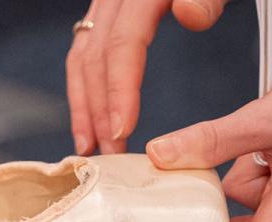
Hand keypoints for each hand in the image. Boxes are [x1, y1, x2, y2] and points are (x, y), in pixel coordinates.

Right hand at [67, 0, 224, 154]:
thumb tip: (189, 17)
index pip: (121, 45)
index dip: (119, 91)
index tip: (122, 130)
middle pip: (93, 57)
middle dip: (96, 110)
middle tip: (108, 156)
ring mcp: (109, 3)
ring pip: (82, 56)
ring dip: (83, 105)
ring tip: (90, 147)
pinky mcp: (111, 11)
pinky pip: (87, 51)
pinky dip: (85, 87)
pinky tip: (91, 115)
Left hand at [146, 71, 271, 221]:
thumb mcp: (265, 117)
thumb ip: (211, 140)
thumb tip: (160, 154)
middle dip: (212, 212)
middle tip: (191, 181)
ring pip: (247, 214)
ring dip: (237, 184)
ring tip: (259, 147)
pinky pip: (264, 204)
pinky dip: (255, 181)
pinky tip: (267, 152)